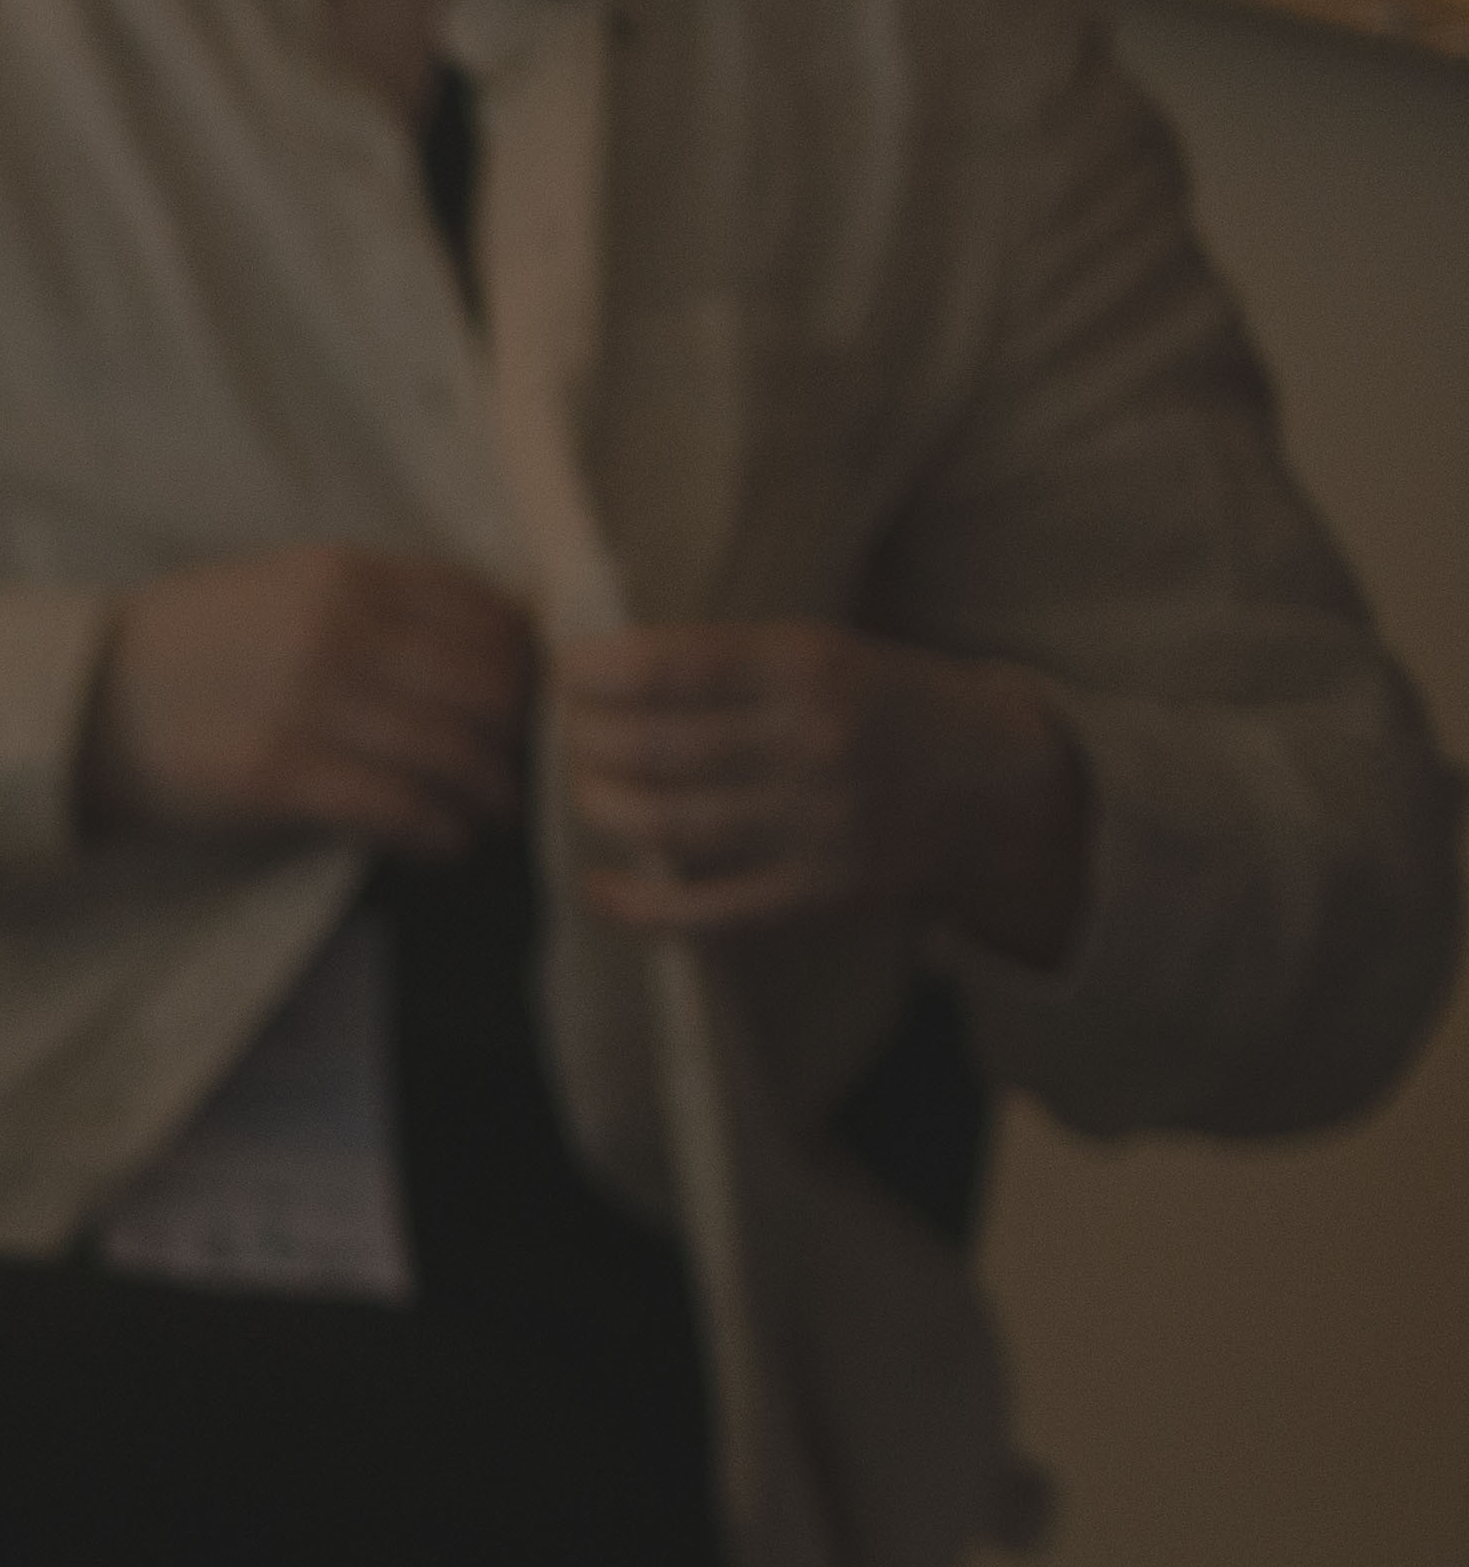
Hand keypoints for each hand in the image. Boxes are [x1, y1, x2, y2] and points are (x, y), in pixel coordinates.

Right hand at [81, 546, 538, 860]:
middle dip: (523, 734)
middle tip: (529, 767)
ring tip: (494, 815)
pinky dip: (440, 832)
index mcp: (345, 573)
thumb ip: (377, 602)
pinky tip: (447, 845)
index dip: (531, 664)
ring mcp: (309, 704)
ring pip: (453, 750)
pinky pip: (397, 807)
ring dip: (490, 793)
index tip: (537, 701)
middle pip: (487, 683)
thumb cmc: (186, 649)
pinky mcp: (279, 776)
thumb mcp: (282, 589)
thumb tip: (491, 633)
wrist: (76, 703)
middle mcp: (339, 629)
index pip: (487, 612)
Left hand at [556, 621, 1093, 962]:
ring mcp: (816, 827)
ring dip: (604, 807)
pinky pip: (704, 914)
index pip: (675, 667)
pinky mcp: (817, 895)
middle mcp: (813, 745)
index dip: (598, 671)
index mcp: (815, 667)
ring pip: (667, 825)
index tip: (564, 668)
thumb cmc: (890, 706)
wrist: (1003, 785)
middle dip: (589, 740)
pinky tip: (599, 886)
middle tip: (570, 732)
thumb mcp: (831, 652)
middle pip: (655, 749)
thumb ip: (734, 664)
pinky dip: (637, 905)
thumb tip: (606, 667)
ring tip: (588, 789)